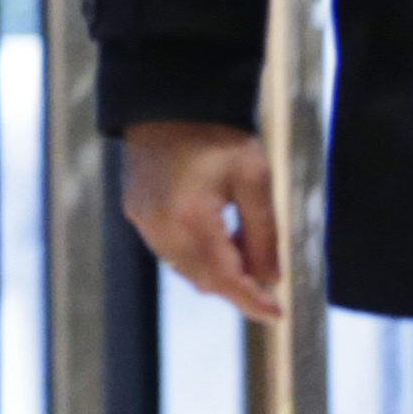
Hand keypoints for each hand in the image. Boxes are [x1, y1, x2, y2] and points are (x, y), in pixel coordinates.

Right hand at [122, 119, 282, 322]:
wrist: (170, 99)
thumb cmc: (216, 134)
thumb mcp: (254, 179)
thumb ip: (263, 233)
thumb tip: (269, 279)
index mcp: (188, 216)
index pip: (223, 277)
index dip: (251, 301)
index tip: (277, 314)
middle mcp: (158, 224)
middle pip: (201, 279)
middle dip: (235, 286)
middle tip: (267, 283)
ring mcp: (142, 218)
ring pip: (182, 267)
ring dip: (214, 270)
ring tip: (243, 247)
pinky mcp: (135, 209)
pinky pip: (167, 249)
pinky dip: (195, 255)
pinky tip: (217, 236)